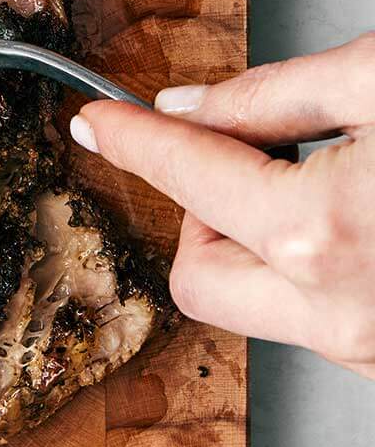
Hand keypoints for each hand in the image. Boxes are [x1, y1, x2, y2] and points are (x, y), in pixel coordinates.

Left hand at [70, 35, 374, 377]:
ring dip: (257, 246)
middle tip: (251, 158)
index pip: (186, 177)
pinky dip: (307, 274)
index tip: (99, 122)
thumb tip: (191, 109)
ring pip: (253, 306)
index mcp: (320, 229)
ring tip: (327, 185)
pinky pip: (313, 322)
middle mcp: (336, 312)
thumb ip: (276, 94)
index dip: (131, 137)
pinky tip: (357, 225)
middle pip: (193, 275)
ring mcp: (367, 351)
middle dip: (200, 214)